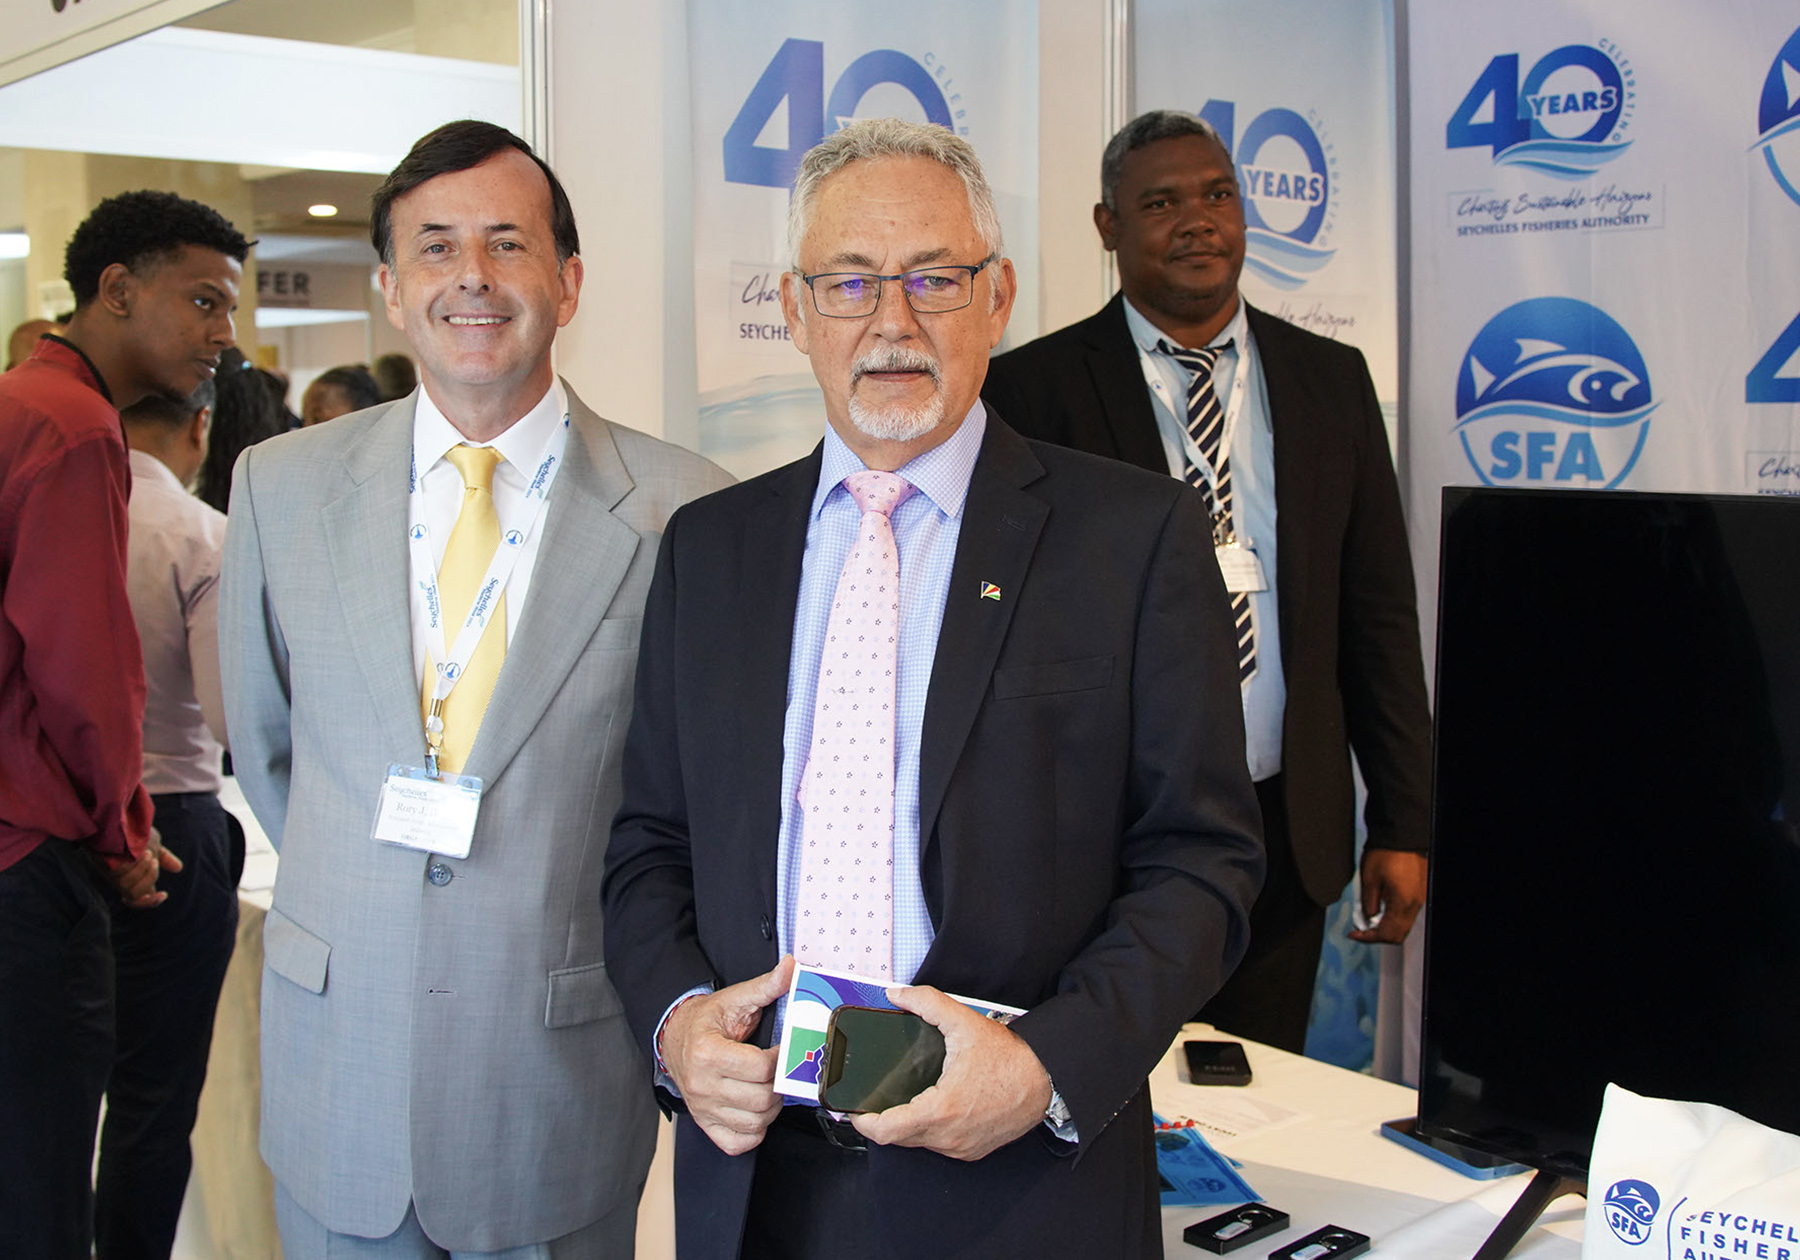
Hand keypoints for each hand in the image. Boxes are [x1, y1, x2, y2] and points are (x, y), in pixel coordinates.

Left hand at [110, 828, 182, 908]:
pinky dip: (132, 865)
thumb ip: (163, 858)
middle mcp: (118, 878)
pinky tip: (137, 851)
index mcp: (131, 877)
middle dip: (149, 879)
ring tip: (145, 853)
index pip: (136, 900)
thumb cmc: (134, 829)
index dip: (149, 902)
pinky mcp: (102, 863)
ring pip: (127, 887)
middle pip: (135, 895)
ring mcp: (109, 872)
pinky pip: (118, 874)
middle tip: (153, 860)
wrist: (121, 814)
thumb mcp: (153, 844)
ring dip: (141, 871)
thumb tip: (178, 869)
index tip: (164, 894)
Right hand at [661, 956, 794, 1155]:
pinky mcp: (706, 1124)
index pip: (760, 1068)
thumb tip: (790, 968)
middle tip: (778, 1070)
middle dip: (778, 1084)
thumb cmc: (706, 1021)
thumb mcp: (735, 999)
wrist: (674, 1037)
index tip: (782, 1050)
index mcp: (707, 1053)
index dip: (780, 1058)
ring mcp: (703, 1109)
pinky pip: (739, 1143)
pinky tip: (754, 1109)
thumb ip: (765, 986)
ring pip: (755, 1123)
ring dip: (771, 1107)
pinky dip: (754, 1131)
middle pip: (761, 1099)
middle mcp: (702, 1085)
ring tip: (768, 1085)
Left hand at [851, 984, 1052, 1160]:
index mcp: (940, 1110)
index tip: (855, 1109)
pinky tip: (932, 1108)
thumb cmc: (1010, 1057)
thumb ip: (926, 1002)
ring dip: (907, 1126)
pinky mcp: (973, 1150)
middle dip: (883, 1121)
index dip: (863, 1123)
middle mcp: (949, 1136)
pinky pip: (940, 1145)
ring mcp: (961, 1147)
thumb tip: (895, 995)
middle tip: (874, 1101)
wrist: (1047, 1079)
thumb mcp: (963, 1022)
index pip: (886, 1131)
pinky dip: (930, 1131)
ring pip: (919, 1143)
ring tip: (903, 1100)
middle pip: (898, 1139)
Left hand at [1347, 848, 1426, 943]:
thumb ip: (1367, 905)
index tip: (1355, 934)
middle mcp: (1415, 904)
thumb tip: (1366, 920)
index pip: (1388, 935)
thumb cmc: (1386, 852)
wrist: (1401, 834)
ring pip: (1404, 924)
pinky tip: (1381, 905)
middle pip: (1398, 934)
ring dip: (1386, 925)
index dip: (1369, 938)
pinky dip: (1394, 914)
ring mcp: (1420, 898)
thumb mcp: (1368, 880)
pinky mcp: (1420, 891)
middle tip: (1361, 928)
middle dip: (1378, 935)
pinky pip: (1408, 911)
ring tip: (1369, 915)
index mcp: (1402, 903)